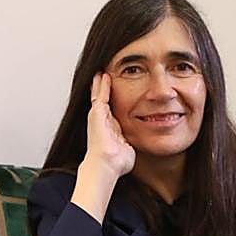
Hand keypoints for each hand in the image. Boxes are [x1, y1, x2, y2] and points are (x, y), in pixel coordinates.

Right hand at [70, 73, 133, 223]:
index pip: (113, 111)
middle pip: (104, 100)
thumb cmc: (116, 163)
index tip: (120, 94)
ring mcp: (97, 116)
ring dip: (101, 83)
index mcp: (111, 129)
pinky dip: (101, 83)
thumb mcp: (128, 149)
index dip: (117, 102)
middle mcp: (102, 121)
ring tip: (102, 72)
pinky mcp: (96, 112)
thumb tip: (139, 146)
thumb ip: (132, 144)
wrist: (106, 164)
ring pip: (100, 95)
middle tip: (106, 77)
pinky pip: (99, 93)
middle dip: (105, 89)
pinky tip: (103, 74)